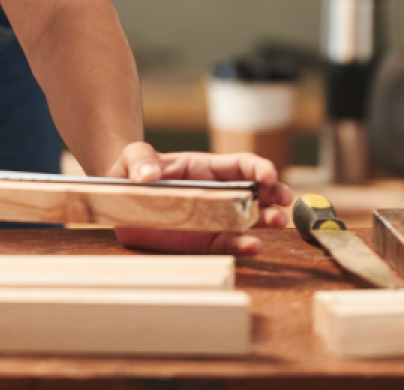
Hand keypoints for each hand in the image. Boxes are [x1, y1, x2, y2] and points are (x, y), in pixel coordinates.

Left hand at [108, 142, 292, 255]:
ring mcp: (212, 218)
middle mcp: (216, 193)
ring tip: (277, 222)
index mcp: (205, 168)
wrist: (119, 200)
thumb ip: (141, 160)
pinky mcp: (203, 241)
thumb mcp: (133, 157)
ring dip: (267, 220)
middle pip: (254, 191)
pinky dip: (242, 246)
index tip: (269, 174)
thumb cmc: (132, 172)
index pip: (240, 164)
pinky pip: (227, 244)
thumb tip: (148, 175)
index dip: (259, 167)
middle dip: (274, 193)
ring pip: (248, 219)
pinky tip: (253, 246)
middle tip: (285, 201)